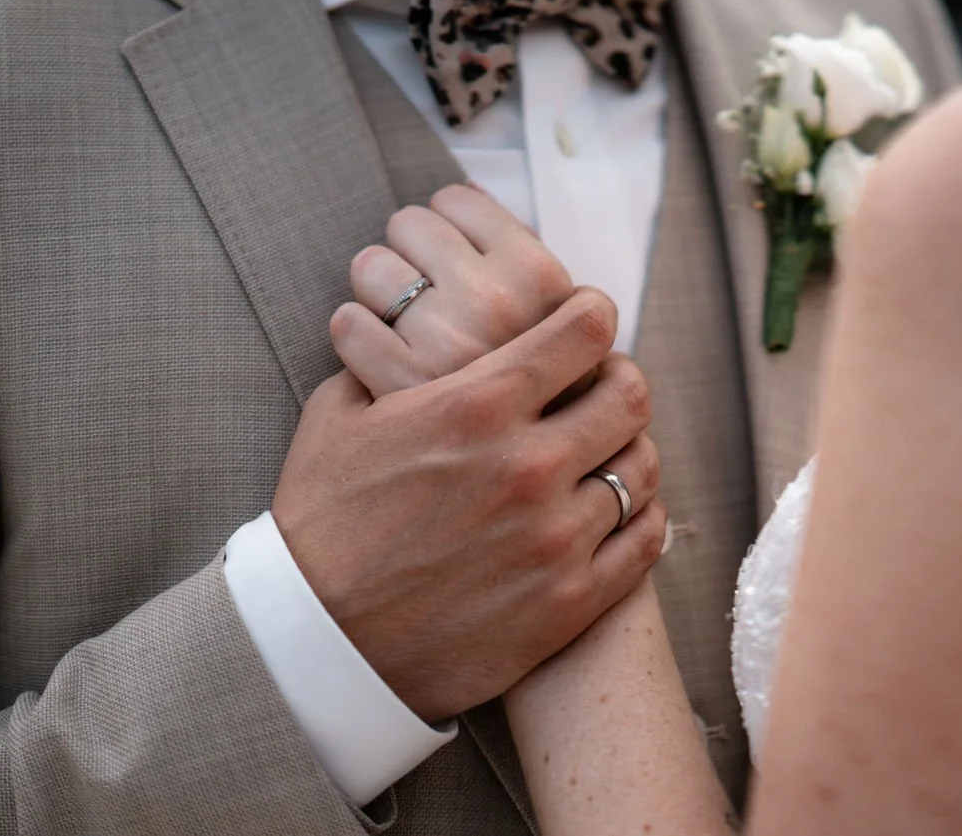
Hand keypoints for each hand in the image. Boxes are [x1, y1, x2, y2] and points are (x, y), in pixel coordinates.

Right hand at [273, 289, 667, 722]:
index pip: (585, 330)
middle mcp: (529, 464)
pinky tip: (613, 511)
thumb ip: (390, 363)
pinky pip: (645, 539)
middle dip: (618, 381)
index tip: (584, 324)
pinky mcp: (569, 601)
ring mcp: (555, 537)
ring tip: (602, 455)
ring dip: (627, 450)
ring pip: (643, 466)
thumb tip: (414, 333)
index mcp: (477, 405)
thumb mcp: (340, 418)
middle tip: (599, 389)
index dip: (591, 317)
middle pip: (631, 394)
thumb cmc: (320, 525)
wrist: (316, 644)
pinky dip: (640, 516)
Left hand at [342, 184, 574, 391]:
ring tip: (404, 326)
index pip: (458, 200)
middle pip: (411, 223)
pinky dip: (354, 337)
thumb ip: (518, 254)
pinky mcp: (397, 386)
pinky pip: (346, 323)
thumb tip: (467, 189)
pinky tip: (377, 359)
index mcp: (543, 279)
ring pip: (370, 265)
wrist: (527, 493)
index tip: (455, 260)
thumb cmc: (542, 394)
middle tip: (426, 295)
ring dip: (378, 291)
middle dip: (410, 253)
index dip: (449, 228)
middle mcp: (496, 304)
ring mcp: (447, 344)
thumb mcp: (554, 320)